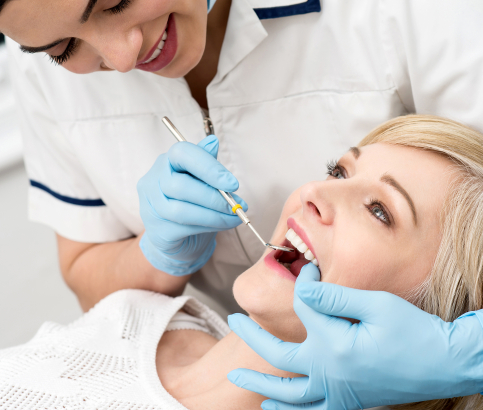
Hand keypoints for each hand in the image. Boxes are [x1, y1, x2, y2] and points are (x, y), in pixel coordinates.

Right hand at [137, 135, 246, 275]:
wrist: (178, 238)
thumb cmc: (191, 203)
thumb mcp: (200, 180)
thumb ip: (206, 162)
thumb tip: (213, 141)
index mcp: (166, 162)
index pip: (181, 154)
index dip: (208, 167)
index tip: (233, 183)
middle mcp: (153, 181)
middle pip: (181, 185)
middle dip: (215, 197)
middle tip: (236, 205)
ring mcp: (151, 207)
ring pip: (182, 210)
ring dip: (215, 215)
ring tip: (234, 216)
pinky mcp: (157, 230)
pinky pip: (184, 228)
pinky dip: (210, 226)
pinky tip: (224, 224)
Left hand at [228, 263, 482, 409]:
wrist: (446, 364)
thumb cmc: (414, 332)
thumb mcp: (375, 304)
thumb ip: (333, 296)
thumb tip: (302, 286)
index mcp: (333, 345)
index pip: (304, 306)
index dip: (303, 283)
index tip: (306, 268)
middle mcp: (329, 373)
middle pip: (279, 355)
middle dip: (253, 336)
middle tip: (233, 320)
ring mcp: (338, 392)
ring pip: (290, 394)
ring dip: (262, 383)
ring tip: (239, 376)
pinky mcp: (350, 402)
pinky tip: (277, 409)